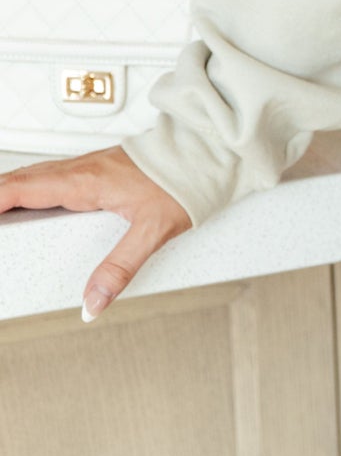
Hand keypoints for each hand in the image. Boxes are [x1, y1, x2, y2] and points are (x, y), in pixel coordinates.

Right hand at [0, 148, 192, 317]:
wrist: (206, 152)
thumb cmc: (183, 181)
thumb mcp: (152, 230)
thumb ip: (120, 268)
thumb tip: (92, 303)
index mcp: (84, 181)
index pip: (20, 188)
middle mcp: (79, 170)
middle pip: (18, 181)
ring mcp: (85, 168)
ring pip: (32, 177)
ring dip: (7, 193)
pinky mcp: (94, 171)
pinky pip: (49, 178)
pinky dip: (27, 190)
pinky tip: (27, 205)